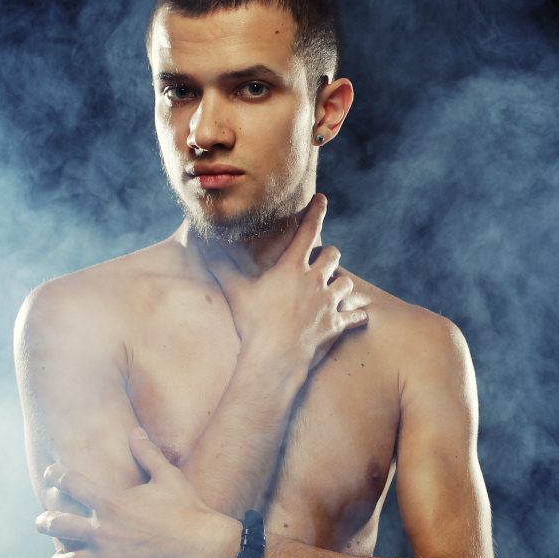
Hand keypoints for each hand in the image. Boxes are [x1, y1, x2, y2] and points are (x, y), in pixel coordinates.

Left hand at [36, 428, 238, 557]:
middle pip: (57, 525)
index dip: (56, 477)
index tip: (50, 475)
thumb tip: (135, 432)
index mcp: (112, 502)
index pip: (71, 484)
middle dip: (45, 521)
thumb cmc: (188, 509)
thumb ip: (147, 453)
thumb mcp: (168, 476)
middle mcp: (102, 530)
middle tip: (43, 521)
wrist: (204, 548)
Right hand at [202, 193, 367, 369]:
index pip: (308, 232)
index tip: (322, 198)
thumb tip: (200, 243)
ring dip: (341, 284)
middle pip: (333, 256)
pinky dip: (356, 315)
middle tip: (323, 259)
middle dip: (329, 256)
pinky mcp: (337, 325)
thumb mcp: (234, 291)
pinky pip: (355, 316)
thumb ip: (220, 265)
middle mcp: (315, 281)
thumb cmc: (252, 323)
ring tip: (336, 288)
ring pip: (347, 283)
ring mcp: (329, 304)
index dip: (315, 212)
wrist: (275, 359)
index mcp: (292, 268)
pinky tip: (358, 317)